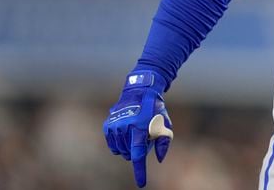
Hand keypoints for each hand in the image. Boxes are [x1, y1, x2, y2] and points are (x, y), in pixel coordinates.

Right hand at [103, 70, 173, 187]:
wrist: (140, 92)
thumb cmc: (156, 110)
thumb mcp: (166, 123)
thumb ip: (164, 142)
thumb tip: (159, 159)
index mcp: (140, 127)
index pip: (138, 154)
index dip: (140, 171)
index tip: (141, 184)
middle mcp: (125, 127)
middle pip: (129, 154)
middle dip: (137, 150)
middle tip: (144, 137)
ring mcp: (114, 126)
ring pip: (120, 151)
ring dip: (128, 147)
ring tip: (136, 133)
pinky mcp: (107, 125)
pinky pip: (113, 146)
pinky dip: (119, 145)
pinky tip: (126, 135)